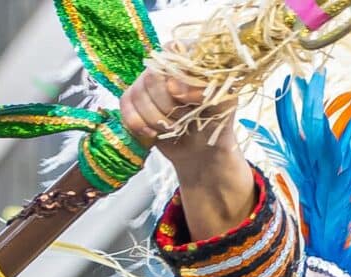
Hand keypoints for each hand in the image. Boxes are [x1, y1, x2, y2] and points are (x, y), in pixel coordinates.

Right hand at [118, 65, 251, 238]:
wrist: (204, 151)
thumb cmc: (216, 122)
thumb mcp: (224, 103)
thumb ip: (207, 88)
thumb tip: (174, 87)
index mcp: (189, 56)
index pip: (173, 50)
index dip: (177, 77)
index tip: (189, 100)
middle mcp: (165, 64)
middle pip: (152, 76)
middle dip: (168, 106)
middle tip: (184, 120)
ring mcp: (146, 81)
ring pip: (137, 93)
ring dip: (156, 119)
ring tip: (174, 128)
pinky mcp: (133, 100)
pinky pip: (126, 107)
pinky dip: (139, 124)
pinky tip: (154, 134)